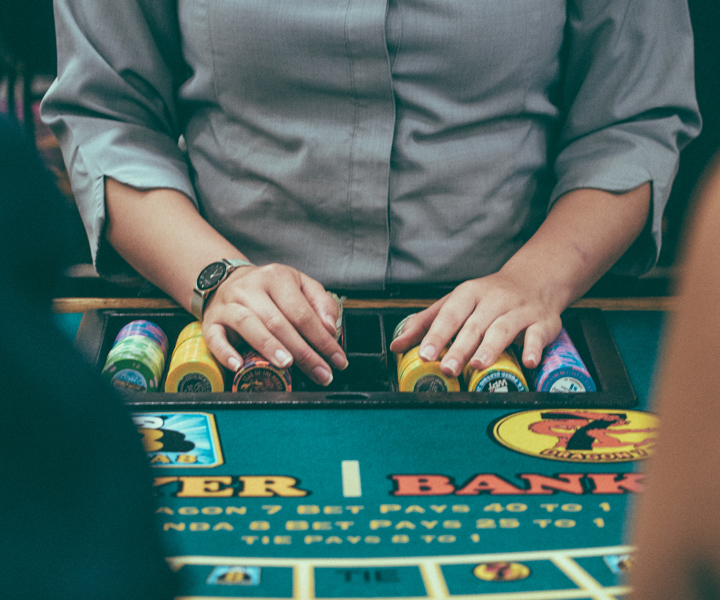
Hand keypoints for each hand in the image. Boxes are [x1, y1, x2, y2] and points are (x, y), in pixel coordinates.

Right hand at [201, 263, 347, 385]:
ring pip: (248, 324)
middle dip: (303, 351)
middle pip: (278, 321)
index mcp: (277, 277)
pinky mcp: (211, 321)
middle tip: (320, 372)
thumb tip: (330, 328)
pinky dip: (225, 352)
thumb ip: (320, 303)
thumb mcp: (300, 285)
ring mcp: (228, 304)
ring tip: (287, 364)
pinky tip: (238, 365)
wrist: (225, 280)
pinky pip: (215, 337)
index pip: (302, 311)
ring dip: (269, 347)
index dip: (322, 338)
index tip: (336, 359)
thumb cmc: (269, 288)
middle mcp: (251, 288)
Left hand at [389, 269, 563, 375]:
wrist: (535, 279)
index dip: (436, 335)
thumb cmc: (488, 297)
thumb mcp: (456, 302)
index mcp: (469, 294)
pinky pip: (537, 335)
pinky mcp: (542, 322)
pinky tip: (527, 362)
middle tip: (447, 368)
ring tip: (478, 365)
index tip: (425, 353)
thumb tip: (397, 346)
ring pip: (503, 329)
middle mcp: (494, 300)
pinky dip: (532, 348)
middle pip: (474, 325)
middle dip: (459, 348)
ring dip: (490, 348)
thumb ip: (426, 323)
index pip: (449, 314)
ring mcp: (519, 310)